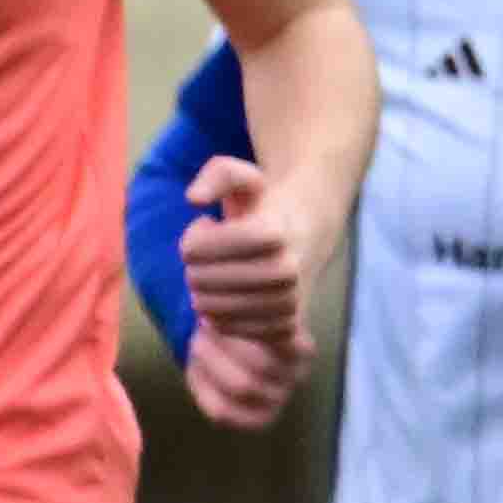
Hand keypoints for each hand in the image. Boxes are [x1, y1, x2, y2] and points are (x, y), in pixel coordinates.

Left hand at [174, 154, 327, 419]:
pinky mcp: (286, 325)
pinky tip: (226, 296)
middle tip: (211, 254)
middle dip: (194, 266)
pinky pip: (228, 328)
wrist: (309, 233)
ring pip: (209, 308)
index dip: (192, 236)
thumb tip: (193, 199)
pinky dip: (218, 315)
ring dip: (204, 291)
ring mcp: (288, 302)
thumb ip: (216, 174)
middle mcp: (285, 270)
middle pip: (199, 279)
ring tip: (219, 273)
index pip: (195, 249)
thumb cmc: (266, 204)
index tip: (208, 225)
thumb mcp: (243, 175)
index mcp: (272, 233)